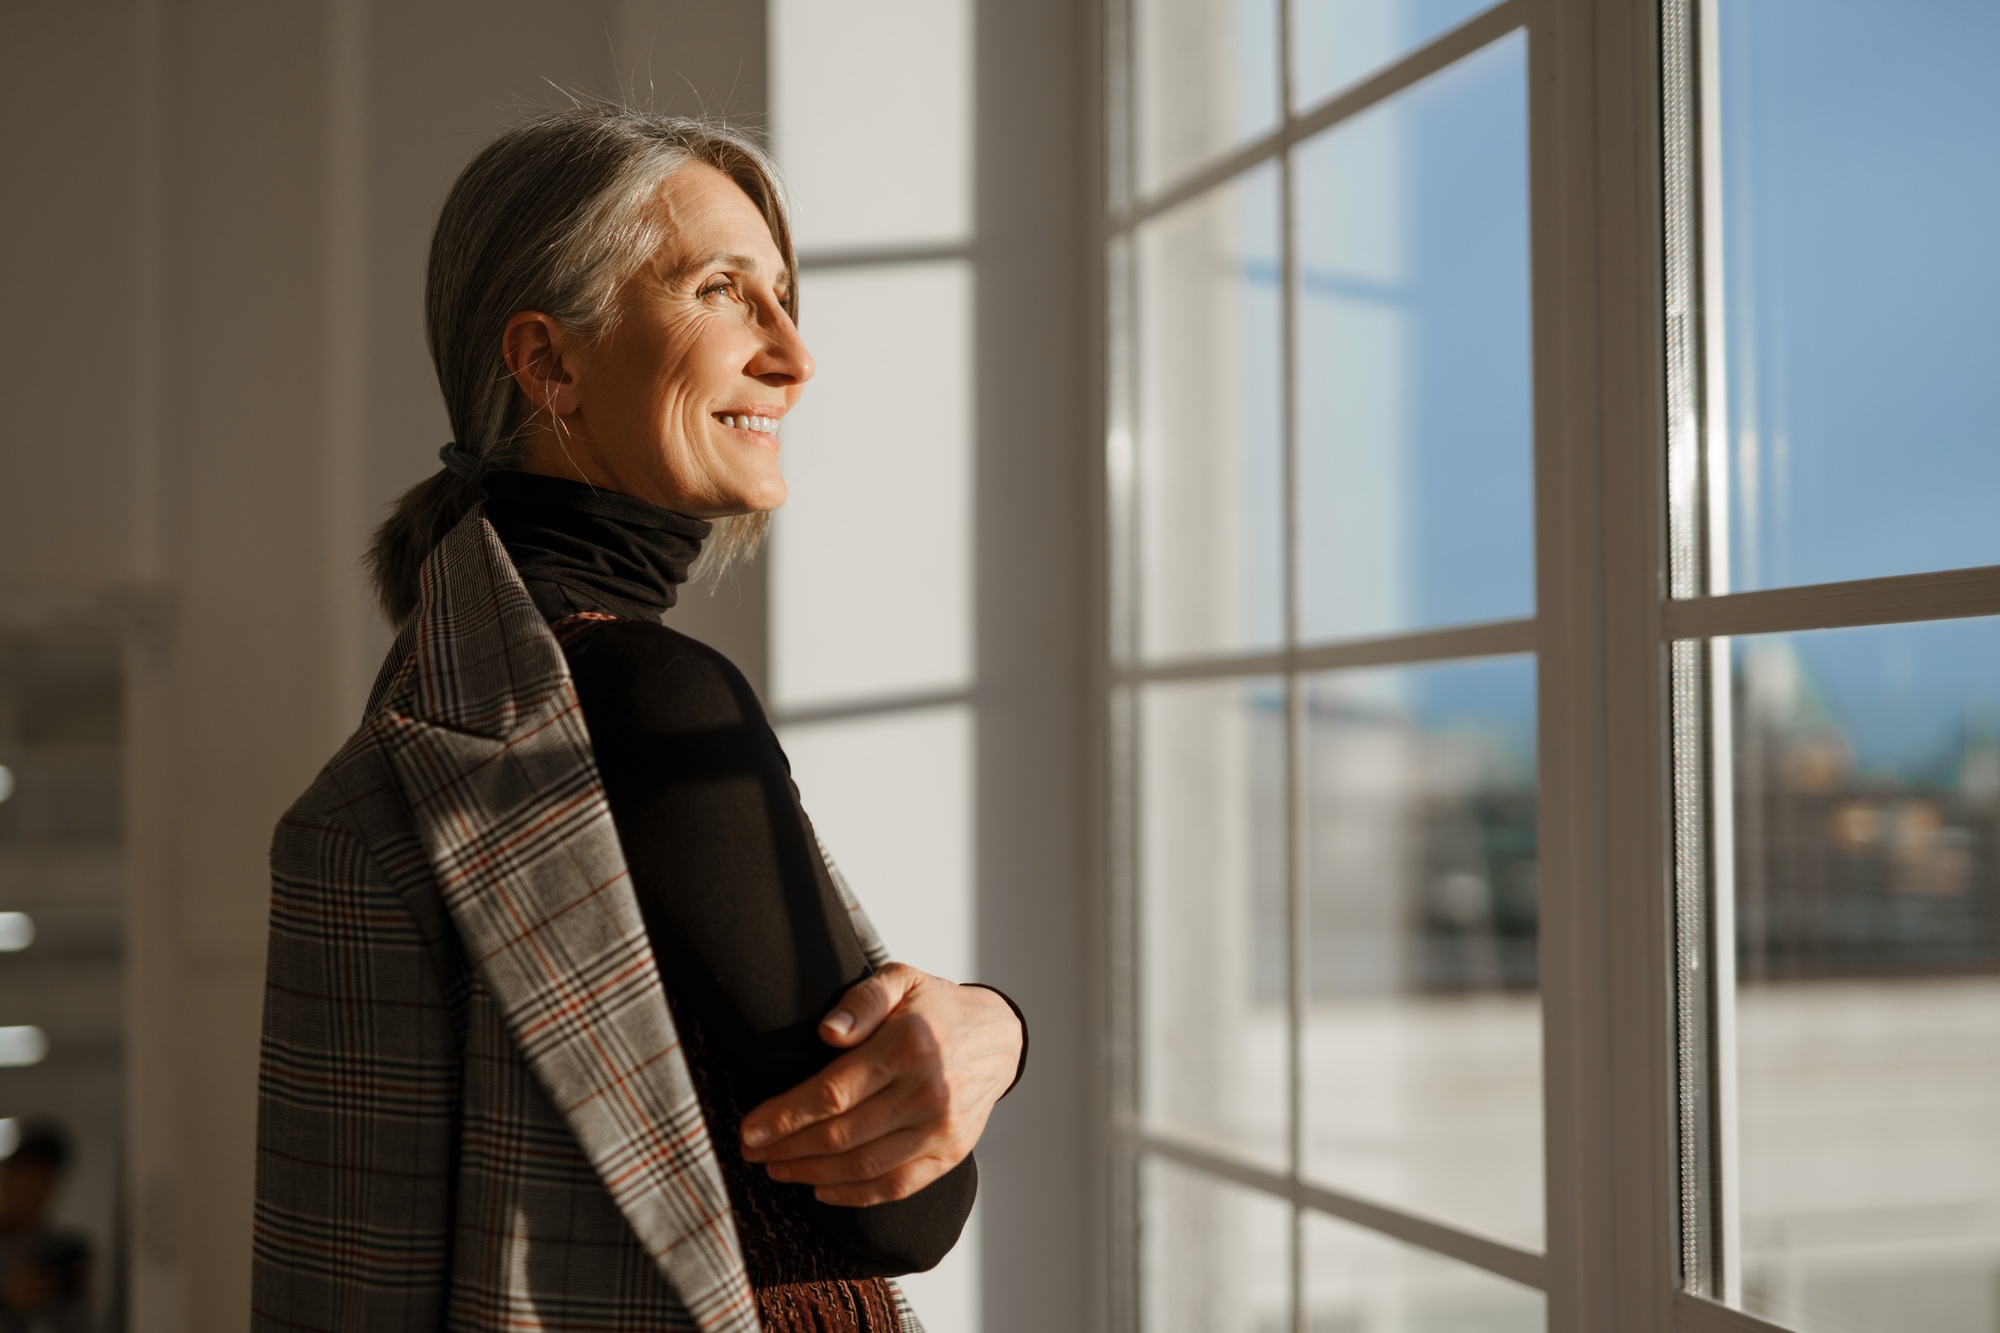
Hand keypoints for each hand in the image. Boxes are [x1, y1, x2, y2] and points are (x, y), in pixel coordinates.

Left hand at [738, 962, 1022, 1206]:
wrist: (997, 1039)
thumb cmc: (935, 1008)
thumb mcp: (901, 979)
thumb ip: (862, 999)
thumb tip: (828, 1032)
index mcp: (909, 1045)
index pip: (832, 1092)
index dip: (784, 1116)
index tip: (748, 1129)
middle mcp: (929, 1091)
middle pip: (841, 1135)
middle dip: (787, 1149)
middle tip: (751, 1152)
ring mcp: (942, 1128)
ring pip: (863, 1166)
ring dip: (811, 1174)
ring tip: (777, 1169)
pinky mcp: (951, 1153)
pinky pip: (896, 1185)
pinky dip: (854, 1195)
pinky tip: (821, 1190)